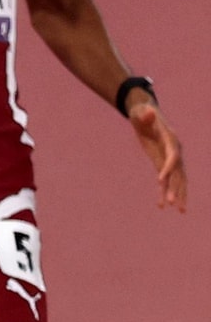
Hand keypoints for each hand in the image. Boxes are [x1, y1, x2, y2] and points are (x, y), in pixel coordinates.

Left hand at [129, 94, 188, 212]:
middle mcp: (174, 151)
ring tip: (180, 211)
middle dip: (176, 188)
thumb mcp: (141, 113)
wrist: (145, 114)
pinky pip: (167, 181)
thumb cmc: (142, 113)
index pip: (172, 157)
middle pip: (178, 173)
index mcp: (170, 141)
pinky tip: (161, 206)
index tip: (160, 181)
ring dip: (177, 194)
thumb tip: (148, 111)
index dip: (168, 169)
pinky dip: (164, 192)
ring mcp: (170, 159)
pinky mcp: (163, 164)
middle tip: (173, 203)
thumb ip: (145, 115)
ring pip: (177, 180)